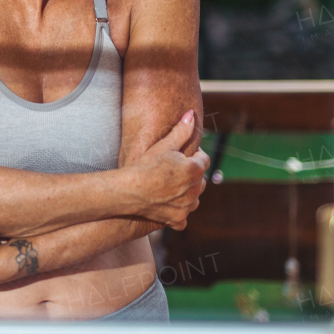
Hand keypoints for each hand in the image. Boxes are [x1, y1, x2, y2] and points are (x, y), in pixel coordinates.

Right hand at [125, 111, 209, 229]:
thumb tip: (192, 114)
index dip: (194, 156)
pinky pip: (184, 217)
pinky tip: (168, 205)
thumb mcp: (164, 145)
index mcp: (194, 170)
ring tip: (171, 187)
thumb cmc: (145, 165)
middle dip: (192, 175)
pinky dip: (179, 212)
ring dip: (188, 193)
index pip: (203, 160)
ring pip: (195, 199)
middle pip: (201, 180)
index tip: (183, 155)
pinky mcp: (178, 219)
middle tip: (174, 171)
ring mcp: (187, 206)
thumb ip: (181, 130)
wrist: (129, 190)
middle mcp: (195, 190)